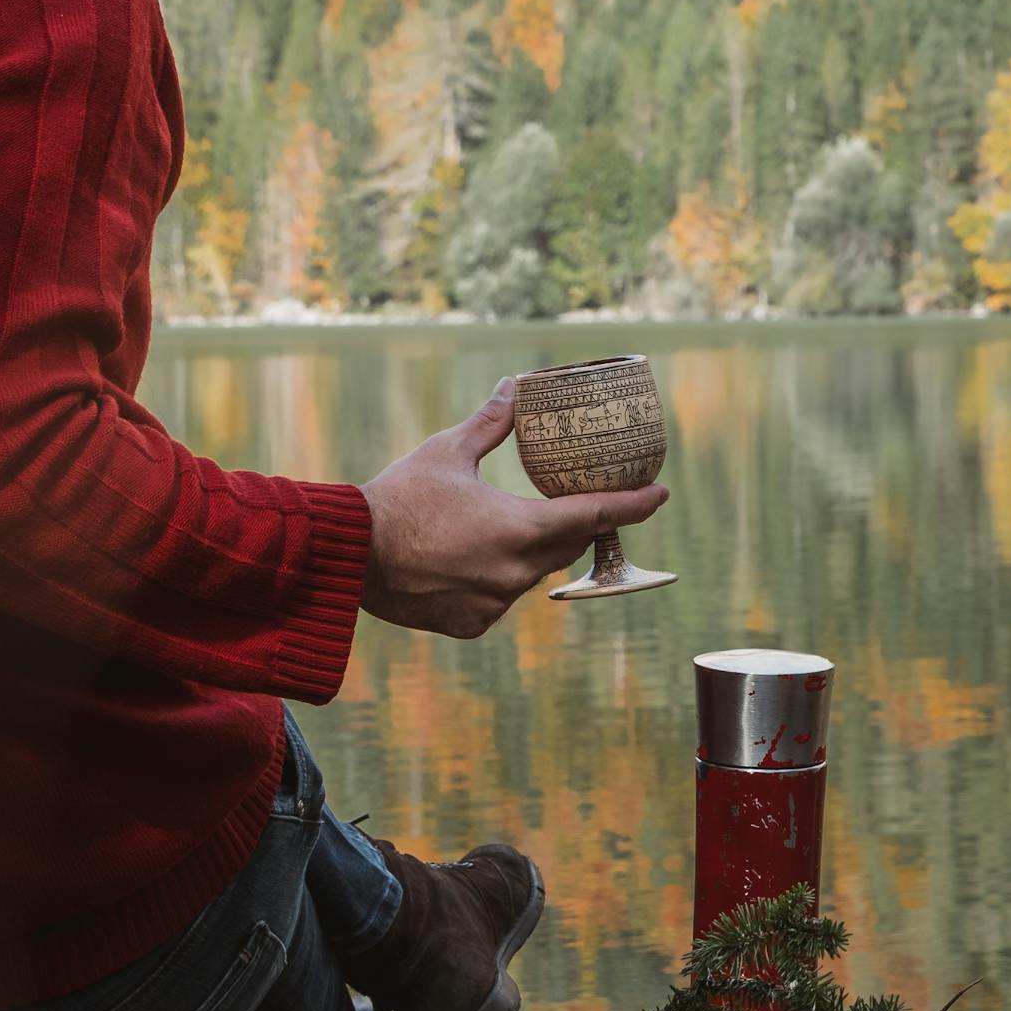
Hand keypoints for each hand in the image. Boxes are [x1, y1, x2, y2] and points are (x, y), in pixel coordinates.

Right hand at [359, 374, 668, 637]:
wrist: (349, 554)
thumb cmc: (399, 497)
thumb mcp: (448, 451)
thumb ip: (491, 422)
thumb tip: (514, 386)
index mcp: (520, 527)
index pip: (594, 516)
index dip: (633, 505)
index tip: (660, 494)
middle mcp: (516, 572)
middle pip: (566, 546)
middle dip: (575, 525)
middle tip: (577, 502)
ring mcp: (495, 603)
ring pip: (530, 574)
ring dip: (528, 551)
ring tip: (499, 527)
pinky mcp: (472, 624)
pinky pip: (499, 599)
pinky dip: (493, 578)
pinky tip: (465, 560)